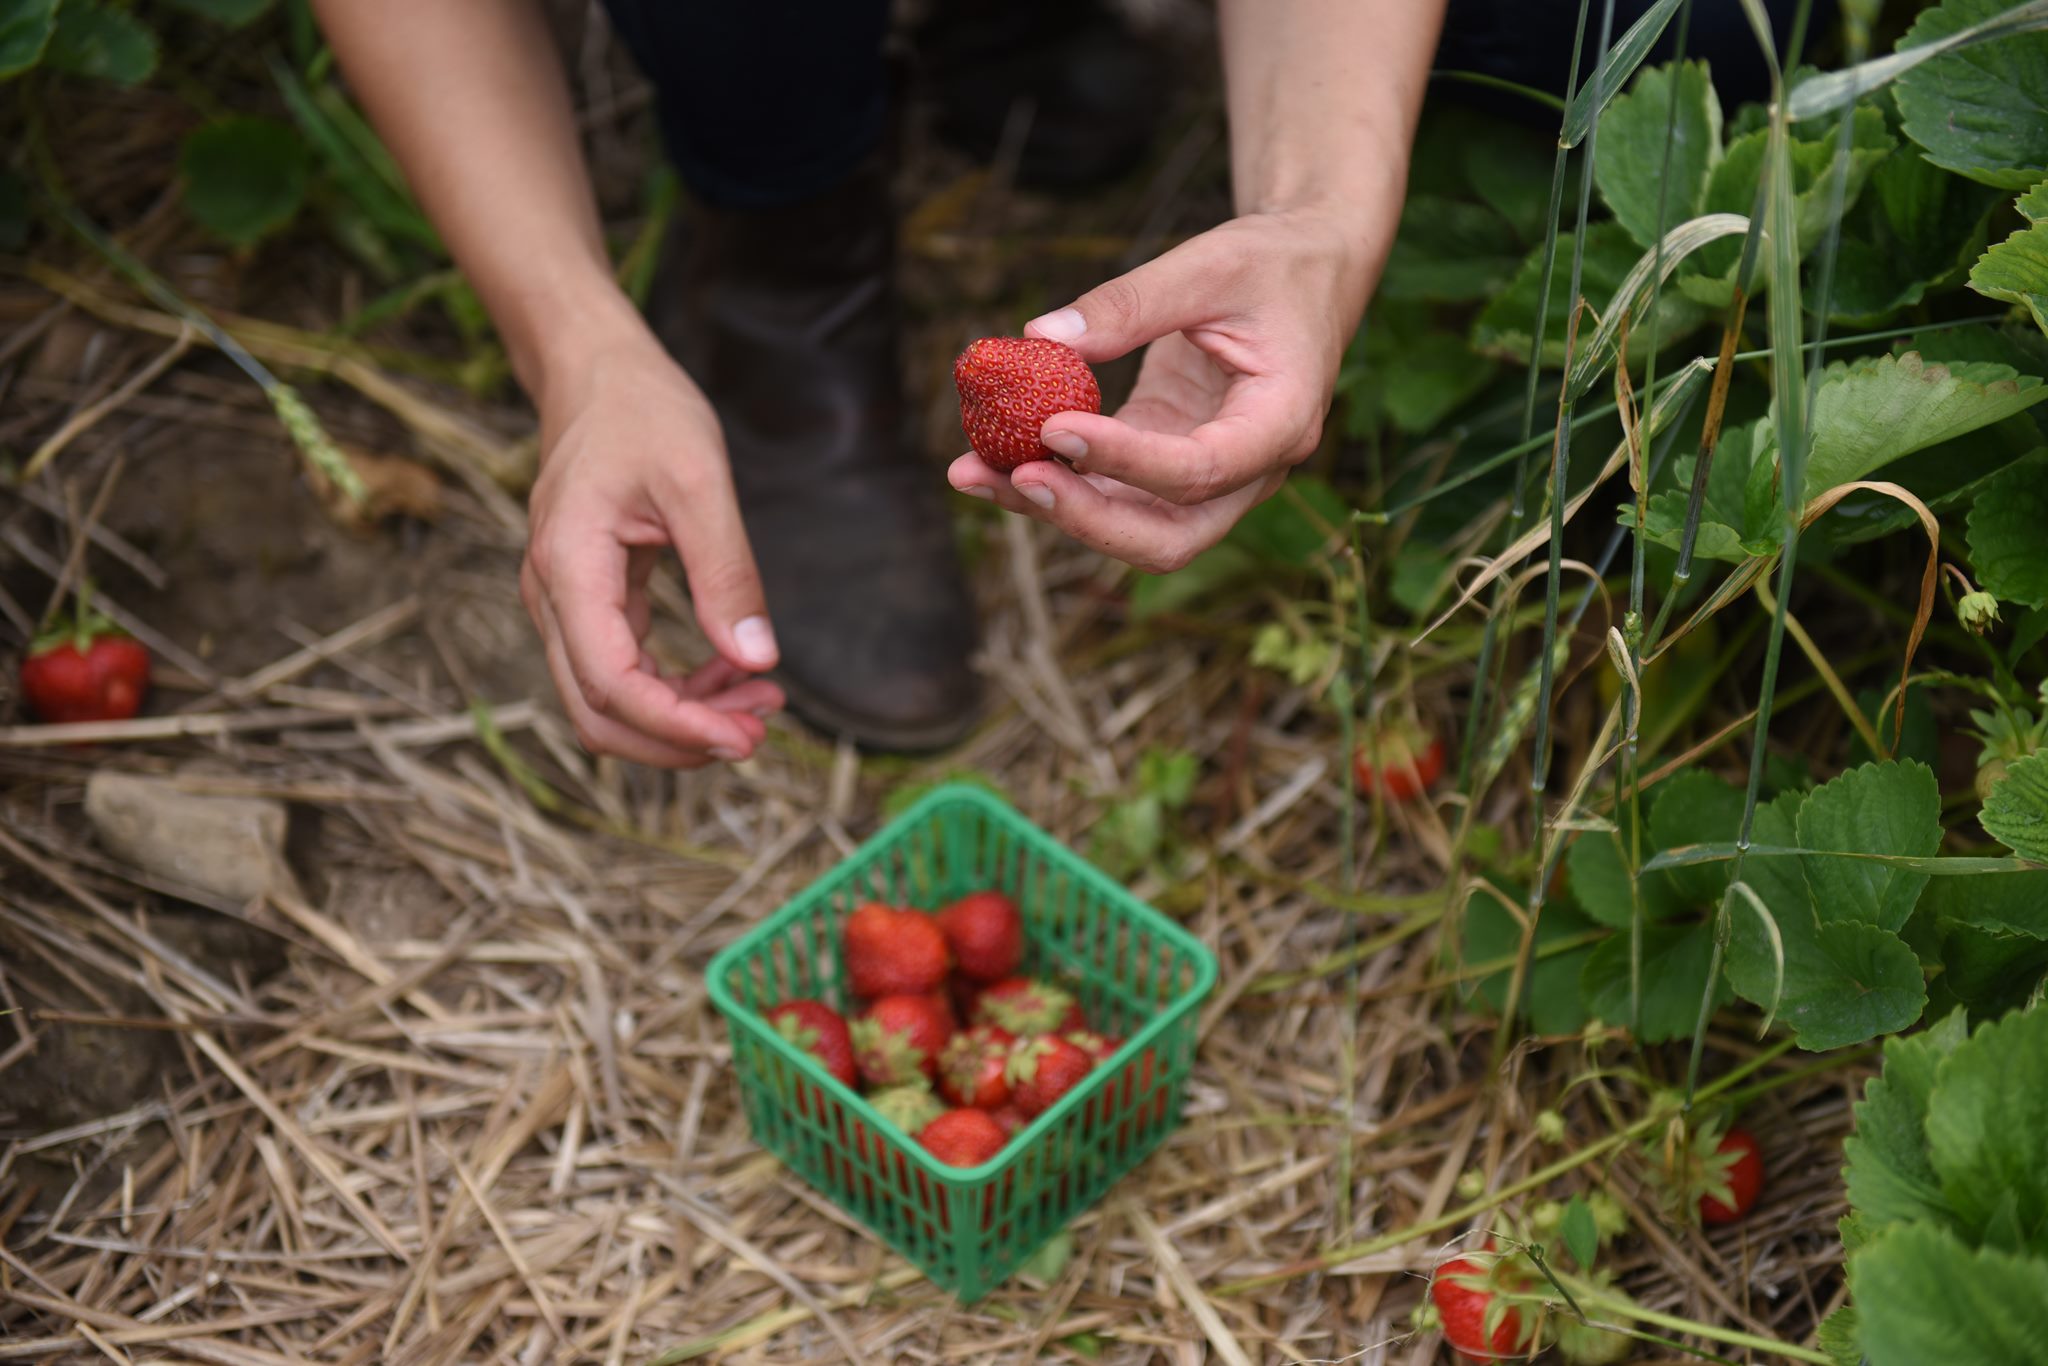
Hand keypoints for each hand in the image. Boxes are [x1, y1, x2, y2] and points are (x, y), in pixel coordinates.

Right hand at [521, 335, 783, 766]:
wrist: (599, 375)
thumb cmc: (643, 412)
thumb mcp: (699, 479)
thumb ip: (726, 571)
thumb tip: (757, 660)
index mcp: (568, 566)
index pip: (611, 683)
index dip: (675, 725)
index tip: (744, 737)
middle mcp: (553, 597)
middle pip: (598, 713)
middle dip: (678, 739)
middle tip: (759, 732)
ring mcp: (565, 604)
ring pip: (609, 701)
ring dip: (682, 718)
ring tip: (759, 702)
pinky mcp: (590, 603)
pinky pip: (625, 669)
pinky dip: (677, 687)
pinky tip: (734, 672)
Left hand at [946, 209, 1379, 571]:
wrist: (1307, 274)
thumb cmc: (1271, 264)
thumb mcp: (1210, 264)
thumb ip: (1131, 302)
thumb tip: (1038, 336)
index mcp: (1284, 422)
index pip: (1201, 468)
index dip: (1127, 460)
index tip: (1054, 427)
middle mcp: (1251, 471)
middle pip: (1169, 537)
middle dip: (1086, 518)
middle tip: (1015, 478)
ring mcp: (1207, 478)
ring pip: (1132, 529)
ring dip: (1053, 510)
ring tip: (970, 473)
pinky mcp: (1165, 461)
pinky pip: (1108, 492)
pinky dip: (1051, 482)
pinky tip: (986, 461)